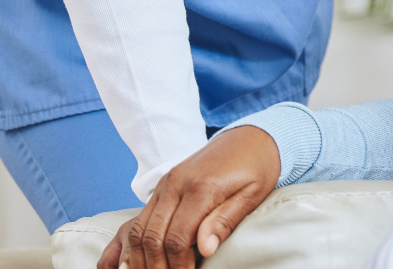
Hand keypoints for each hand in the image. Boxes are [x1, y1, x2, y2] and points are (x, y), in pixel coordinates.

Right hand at [96, 126, 279, 268]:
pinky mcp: (163, 185)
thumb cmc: (256, 168)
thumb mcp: (252, 194)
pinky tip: (136, 261)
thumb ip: (225, 221)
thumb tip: (205, 250)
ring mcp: (166, 183)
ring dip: (140, 259)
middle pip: (152, 236)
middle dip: (155, 267)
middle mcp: (176, 183)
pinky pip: (141, 217)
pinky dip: (135, 242)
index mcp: (201, 187)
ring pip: (139, 228)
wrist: (249, 137)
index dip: (178, 267)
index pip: (178, 238)